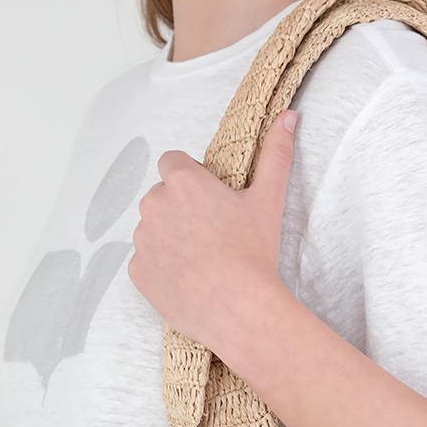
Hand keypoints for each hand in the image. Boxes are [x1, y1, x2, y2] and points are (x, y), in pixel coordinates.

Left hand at [128, 109, 297, 355]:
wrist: (240, 310)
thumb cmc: (254, 253)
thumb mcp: (268, 199)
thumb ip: (275, 153)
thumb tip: (289, 116)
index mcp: (182, 181)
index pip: (172, 162)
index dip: (191, 178)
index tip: (209, 200)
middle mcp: (154, 205)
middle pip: (161, 196)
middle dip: (179, 209)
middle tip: (211, 234)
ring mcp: (142, 240)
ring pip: (151, 229)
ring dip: (168, 237)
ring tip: (201, 259)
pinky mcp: (137, 272)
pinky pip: (145, 262)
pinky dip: (161, 268)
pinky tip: (188, 278)